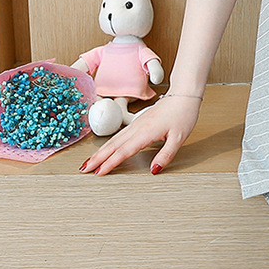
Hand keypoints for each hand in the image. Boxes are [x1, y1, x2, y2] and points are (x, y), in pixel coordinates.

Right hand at [79, 95, 201, 175]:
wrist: (184, 95)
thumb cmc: (183, 114)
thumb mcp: (179, 137)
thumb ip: (166, 155)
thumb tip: (154, 170)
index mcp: (146, 132)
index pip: (124, 151)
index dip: (110, 163)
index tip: (98, 173)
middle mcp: (138, 127)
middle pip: (113, 145)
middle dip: (98, 158)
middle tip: (84, 169)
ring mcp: (137, 123)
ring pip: (114, 139)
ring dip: (100, 151)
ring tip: (89, 162)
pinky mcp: (138, 122)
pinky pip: (119, 135)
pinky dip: (109, 144)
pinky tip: (106, 149)